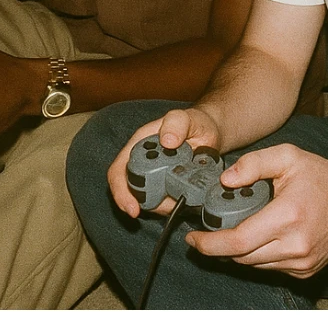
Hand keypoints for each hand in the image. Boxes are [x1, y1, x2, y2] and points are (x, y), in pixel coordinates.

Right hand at [108, 107, 223, 217]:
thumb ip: (176, 123)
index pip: (118, 171)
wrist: (209, 132)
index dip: (121, 192)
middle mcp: (143, 163)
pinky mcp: (168, 188)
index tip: (133, 209)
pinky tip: (189, 196)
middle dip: (150, 204)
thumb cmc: (194, 122)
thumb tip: (167, 141)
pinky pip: (167, 205)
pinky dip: (176, 205)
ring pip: (151, 203)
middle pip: (133, 193)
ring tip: (186, 194)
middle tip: (173, 203)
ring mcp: (155, 177)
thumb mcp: (187, 117)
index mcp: (140, 144)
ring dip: (166, 205)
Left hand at [185, 145, 327, 278]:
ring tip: (233, 228)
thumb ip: (253, 164)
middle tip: (206, 231)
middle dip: (219, 246)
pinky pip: (270, 267)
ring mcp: (301, 262)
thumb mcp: (287, 156)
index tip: (194, 238)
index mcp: (287, 216)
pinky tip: (257, 235)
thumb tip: (225, 181)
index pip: (238, 241)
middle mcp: (295, 245)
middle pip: (241, 257)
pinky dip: (257, 255)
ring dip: (238, 251)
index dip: (210, 243)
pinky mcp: (305, 270)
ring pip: (254, 264)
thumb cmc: (322, 176)